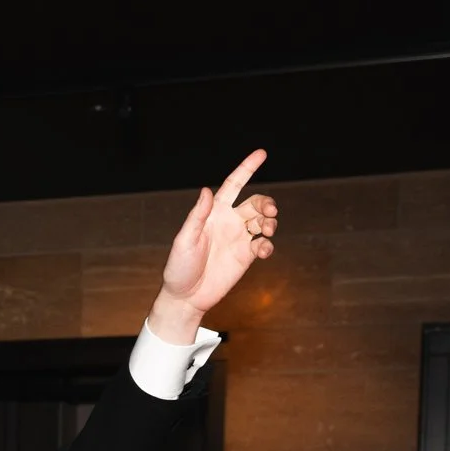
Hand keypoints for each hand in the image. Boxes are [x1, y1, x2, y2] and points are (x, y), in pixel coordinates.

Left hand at [150, 149, 277, 341]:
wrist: (186, 297)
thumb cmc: (179, 267)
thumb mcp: (185, 241)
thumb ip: (197, 216)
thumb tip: (206, 190)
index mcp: (213, 212)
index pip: (234, 184)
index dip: (247, 168)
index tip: (262, 153)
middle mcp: (229, 222)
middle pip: (255, 202)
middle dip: (266, 203)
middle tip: (269, 212)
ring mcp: (239, 239)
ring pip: (263, 220)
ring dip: (270, 221)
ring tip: (266, 230)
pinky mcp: (246, 257)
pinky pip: (264, 244)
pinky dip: (268, 244)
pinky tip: (263, 251)